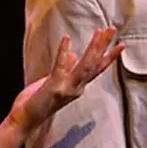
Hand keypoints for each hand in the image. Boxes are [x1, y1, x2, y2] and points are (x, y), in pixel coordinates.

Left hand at [8, 27, 123, 133]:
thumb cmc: (39, 101)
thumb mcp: (55, 81)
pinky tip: (66, 38)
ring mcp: (67, 88)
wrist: (26, 118)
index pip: (97, 68)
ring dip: (93, 47)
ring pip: (85, 65)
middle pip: (95, 63)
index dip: (109, 56)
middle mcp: (77, 88)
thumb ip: (66, 69)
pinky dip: (63, 52)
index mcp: (78, 85)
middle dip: (104, 45)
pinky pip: (61, 67)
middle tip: (112, 28)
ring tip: (99, 31)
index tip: (121, 44)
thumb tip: (72, 54)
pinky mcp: (54, 87)